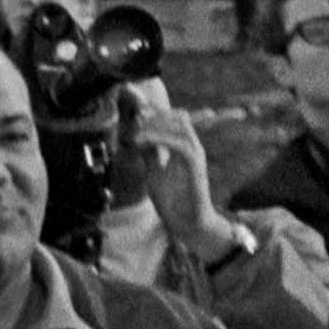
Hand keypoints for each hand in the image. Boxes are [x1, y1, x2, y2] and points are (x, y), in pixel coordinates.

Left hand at [130, 84, 231, 259]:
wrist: (188, 224)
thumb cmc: (173, 201)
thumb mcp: (155, 172)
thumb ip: (150, 154)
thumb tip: (137, 136)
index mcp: (183, 146)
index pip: (170, 119)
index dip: (153, 110)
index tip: (132, 103)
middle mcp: (192, 145)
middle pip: (176, 116)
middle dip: (153, 112)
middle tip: (132, 115)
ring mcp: (195, 153)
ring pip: (178, 125)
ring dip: (155, 124)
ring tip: (135, 131)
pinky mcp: (196, 164)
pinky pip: (179, 143)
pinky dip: (160, 139)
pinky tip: (143, 142)